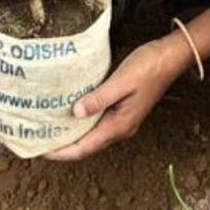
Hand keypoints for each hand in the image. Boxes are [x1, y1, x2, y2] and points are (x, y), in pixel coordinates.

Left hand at [45, 36, 189, 160]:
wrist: (170, 58)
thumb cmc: (148, 67)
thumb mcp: (121, 81)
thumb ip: (99, 98)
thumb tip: (75, 114)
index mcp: (119, 126)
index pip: (85, 147)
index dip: (62, 152)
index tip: (41, 151)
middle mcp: (120, 128)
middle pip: (87, 145)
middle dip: (63, 146)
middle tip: (39, 140)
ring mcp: (122, 120)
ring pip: (92, 134)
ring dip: (73, 134)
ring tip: (50, 128)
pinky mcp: (123, 110)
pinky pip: (98, 122)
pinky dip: (83, 121)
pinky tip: (72, 111)